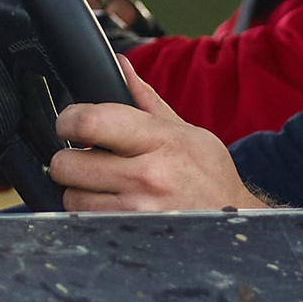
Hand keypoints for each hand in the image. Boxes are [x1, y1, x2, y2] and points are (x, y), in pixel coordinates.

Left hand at [50, 58, 266, 211]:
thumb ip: (145, 100)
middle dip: (69, 158)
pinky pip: (85, 222)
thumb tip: (120, 65)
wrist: (234, 219)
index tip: (69, 122)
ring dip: (79, 190)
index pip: (90, 122)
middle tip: (85, 157)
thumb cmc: (208, 174)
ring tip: (102, 184)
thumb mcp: (185, 130)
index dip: (68, 120)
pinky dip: (89, 213)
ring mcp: (137, 212)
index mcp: (159, 140)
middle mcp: (147, 177)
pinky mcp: (129, 236)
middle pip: (67, 165)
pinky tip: (109, 204)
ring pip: (71, 198)